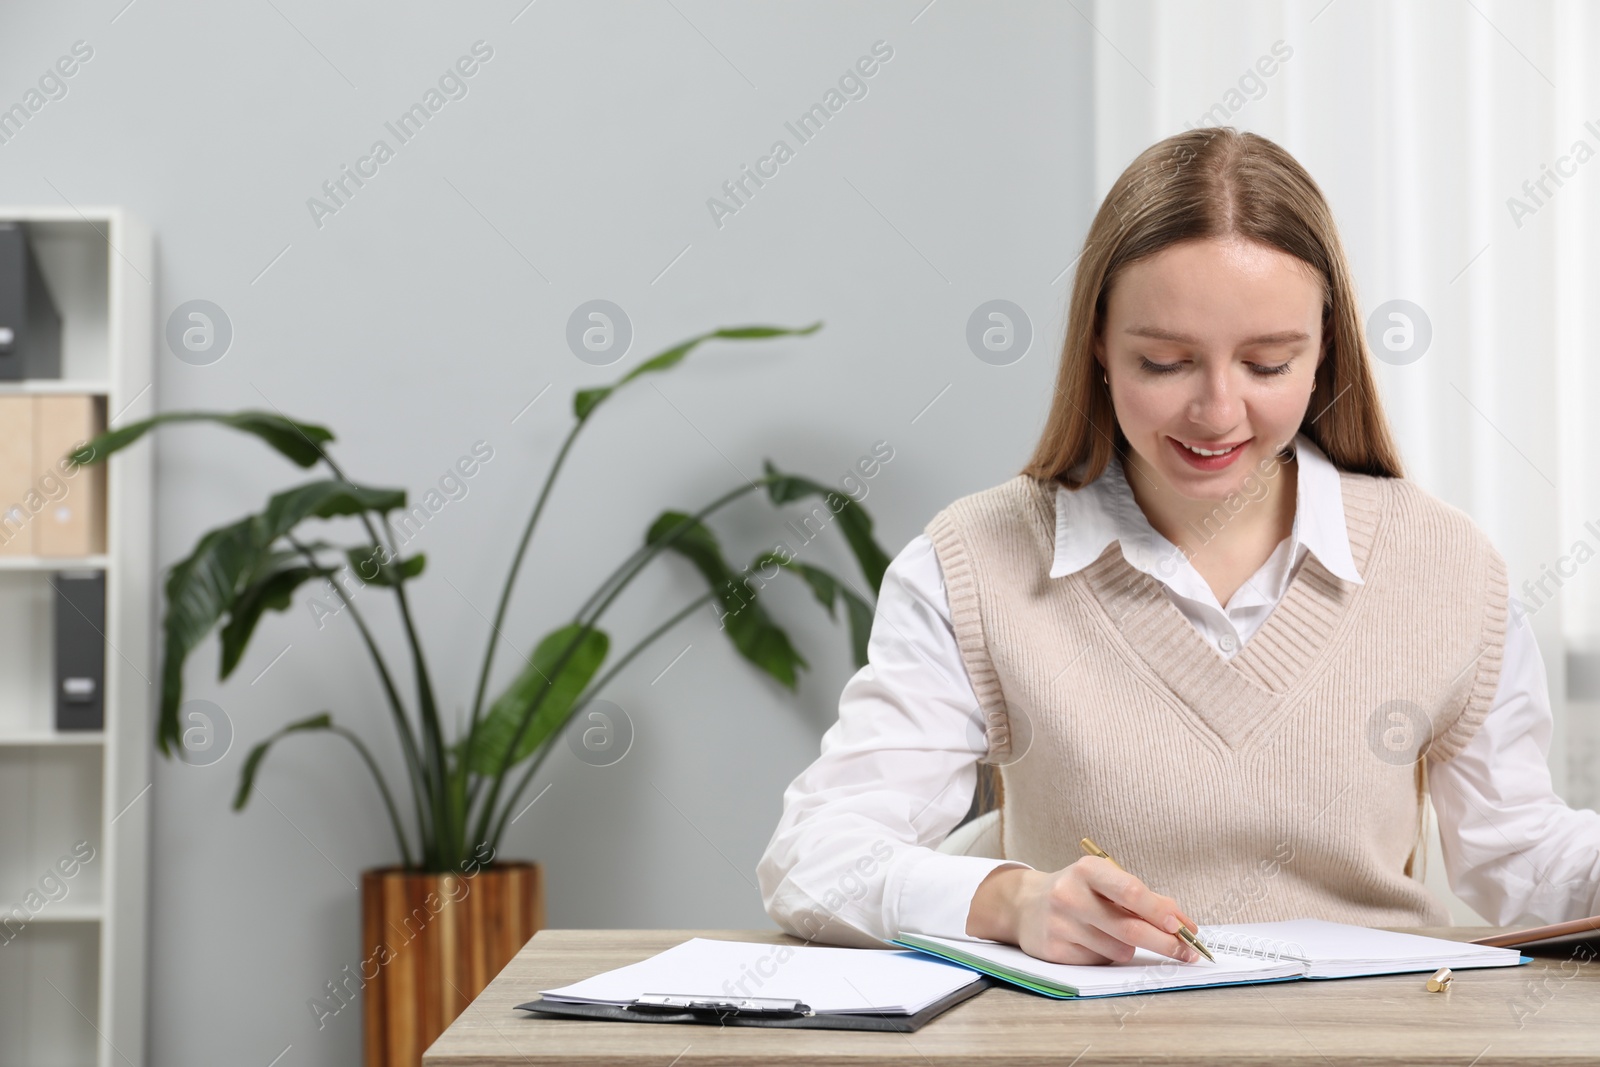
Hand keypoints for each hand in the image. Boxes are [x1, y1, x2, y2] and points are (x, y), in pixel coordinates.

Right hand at [967, 858, 1200, 965]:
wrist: (1024, 905)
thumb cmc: (1078, 892)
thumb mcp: (1106, 883)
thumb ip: (1145, 900)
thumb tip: (1184, 925)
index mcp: (1086, 871)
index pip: (1130, 891)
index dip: (1159, 911)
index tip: (1183, 927)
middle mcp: (1069, 895)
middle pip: (1129, 928)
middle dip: (1164, 943)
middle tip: (1187, 952)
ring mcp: (1059, 924)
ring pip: (1117, 950)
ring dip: (1129, 948)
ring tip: (1114, 934)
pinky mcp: (1054, 950)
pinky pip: (1098, 961)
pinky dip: (1106, 956)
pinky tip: (1091, 942)